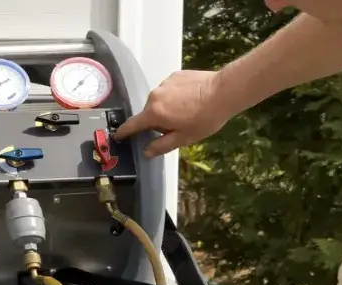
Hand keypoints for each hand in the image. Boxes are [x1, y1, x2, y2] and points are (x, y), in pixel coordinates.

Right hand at [114, 70, 230, 157]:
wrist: (223, 91)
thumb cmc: (204, 119)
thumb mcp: (183, 138)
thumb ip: (162, 146)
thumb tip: (146, 152)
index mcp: (154, 113)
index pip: (133, 124)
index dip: (124, 132)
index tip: (118, 135)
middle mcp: (154, 96)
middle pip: (149, 113)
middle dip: (158, 121)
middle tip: (177, 127)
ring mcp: (165, 83)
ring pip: (160, 100)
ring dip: (167, 108)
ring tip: (188, 112)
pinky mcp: (175, 75)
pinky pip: (170, 89)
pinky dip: (176, 96)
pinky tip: (191, 99)